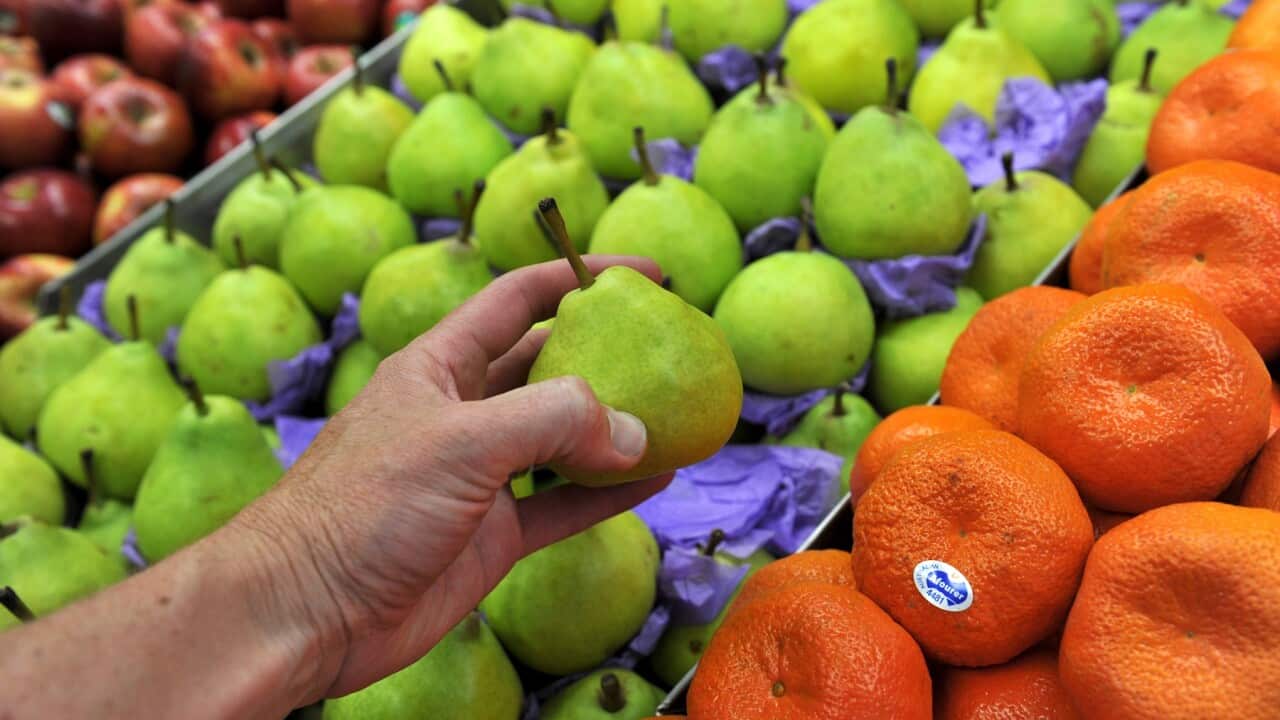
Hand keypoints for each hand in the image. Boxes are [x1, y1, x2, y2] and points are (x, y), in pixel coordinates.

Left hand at [231, 255, 672, 700]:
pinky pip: (564, 505)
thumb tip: (634, 434)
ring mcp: (479, 477)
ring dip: (616, 430)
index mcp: (440, 365)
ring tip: (677, 418)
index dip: (580, 275)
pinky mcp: (491, 536)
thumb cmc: (360, 508)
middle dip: (606, 356)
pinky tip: (656, 482)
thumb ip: (552, 422)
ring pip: (563, 441)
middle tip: (670, 353)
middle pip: (548, 367)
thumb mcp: (459, 440)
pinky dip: (609, 493)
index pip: (520, 299)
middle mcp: (463, 413)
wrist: (304, 612)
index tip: (645, 275)